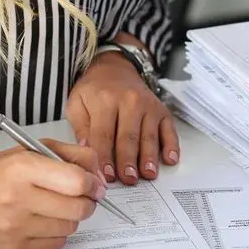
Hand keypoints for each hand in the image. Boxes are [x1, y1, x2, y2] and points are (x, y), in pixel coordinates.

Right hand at [0, 141, 104, 248]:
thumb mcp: (38, 149)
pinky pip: (58, 244)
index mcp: (24, 169)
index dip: (92, 183)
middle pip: (78, 208)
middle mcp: (16, 199)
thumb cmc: (3, 171)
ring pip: (71, 227)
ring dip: (71, 217)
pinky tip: (44, 220)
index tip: (93, 184)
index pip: (77, 182)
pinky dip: (58, 233)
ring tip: (55, 206)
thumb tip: (100, 178)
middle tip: (80, 196)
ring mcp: (15, 227)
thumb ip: (76, 156)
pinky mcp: (15, 248)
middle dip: (86, 201)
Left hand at [65, 49, 178, 184]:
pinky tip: (170, 159)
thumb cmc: (95, 90)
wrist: (115, 69)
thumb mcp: (77, 103)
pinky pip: (169, 130)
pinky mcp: (162, 111)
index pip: (103, 134)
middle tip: (128, 179)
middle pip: (128, 137)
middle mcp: (129, 102)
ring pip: (149, 136)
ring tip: (148, 174)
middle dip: (128, 161)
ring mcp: (149, 106)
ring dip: (149, 157)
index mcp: (104, 100)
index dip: (105, 157)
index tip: (105, 176)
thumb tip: (87, 152)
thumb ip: (80, 128)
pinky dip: (171, 145)